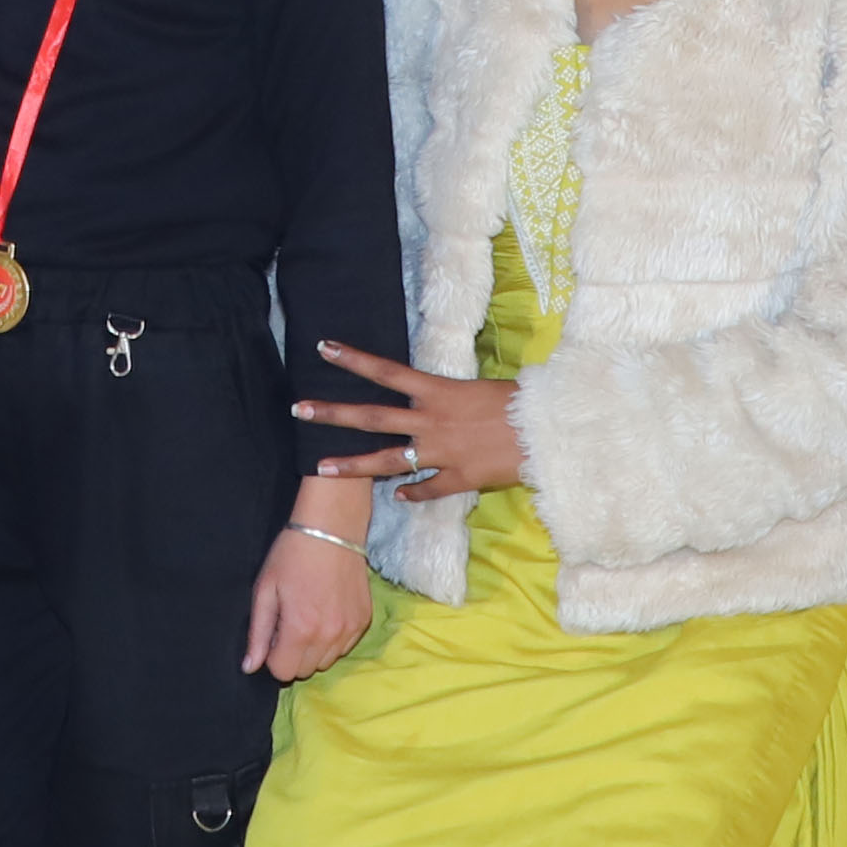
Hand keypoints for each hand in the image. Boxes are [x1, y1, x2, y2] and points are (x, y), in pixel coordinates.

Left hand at [243, 518, 376, 680]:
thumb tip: (250, 667)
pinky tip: (326, 611)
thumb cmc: (292, 555)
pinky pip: (344, 647)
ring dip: (314, 648)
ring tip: (309, 616)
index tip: (274, 634)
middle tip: (290, 622)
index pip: (283, 672)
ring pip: (326, 661)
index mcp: (300, 629)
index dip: (273, 656)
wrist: (332, 530)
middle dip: (292, 654)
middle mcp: (328, 636)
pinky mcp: (364, 621)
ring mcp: (350, 630)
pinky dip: (333, 638)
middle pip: (305, 670)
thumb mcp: (265, 590)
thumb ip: (257, 634)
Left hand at [297, 342, 523, 500]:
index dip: (354, 359)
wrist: (548, 432)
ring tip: (321, 466)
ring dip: (353, 464)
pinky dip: (412, 493)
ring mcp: (441, 452)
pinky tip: (399, 498)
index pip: (386, 371)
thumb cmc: (519, 401)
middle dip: (334, 413)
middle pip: (372, 416)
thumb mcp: (479, 388)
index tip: (323, 348)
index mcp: (437, 391)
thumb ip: (449, 396)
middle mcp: (431, 420)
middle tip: (299, 408)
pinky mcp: (458, 478)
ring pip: (388, 460)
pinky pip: (426, 488)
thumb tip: (435, 397)